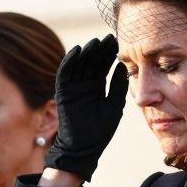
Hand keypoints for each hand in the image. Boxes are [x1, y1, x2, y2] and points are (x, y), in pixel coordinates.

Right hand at [44, 34, 127, 181]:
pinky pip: (64, 73)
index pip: (103, 65)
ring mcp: (73, 87)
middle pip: (91, 61)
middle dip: (99, 50)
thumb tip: (124, 66)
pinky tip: (78, 51)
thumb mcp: (114, 106)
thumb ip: (118, 87)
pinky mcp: (63, 92)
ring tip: (95, 42)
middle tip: (109, 37)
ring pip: (78, 64)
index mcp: (97, 87)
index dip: (109, 54)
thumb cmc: (100, 131)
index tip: (118, 41)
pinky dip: (69, 62)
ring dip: (86, 52)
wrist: (84, 149)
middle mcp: (84, 84)